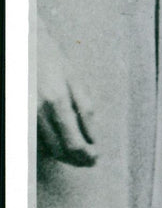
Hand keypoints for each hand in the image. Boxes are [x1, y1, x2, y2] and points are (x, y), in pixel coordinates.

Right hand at [37, 22, 96, 166]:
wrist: (26, 46)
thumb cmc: (53, 61)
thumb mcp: (76, 81)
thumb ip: (86, 110)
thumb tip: (93, 138)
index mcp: (56, 101)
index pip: (74, 143)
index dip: (87, 156)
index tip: (95, 158)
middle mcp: (38, 111)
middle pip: (60, 150)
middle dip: (78, 160)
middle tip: (90, 161)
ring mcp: (26, 115)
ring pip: (47, 149)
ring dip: (65, 156)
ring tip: (79, 156)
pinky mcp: (20, 116)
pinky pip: (37, 140)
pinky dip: (51, 147)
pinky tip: (62, 145)